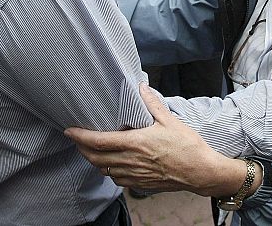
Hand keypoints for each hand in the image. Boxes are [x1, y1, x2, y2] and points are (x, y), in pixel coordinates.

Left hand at [65, 84, 240, 196]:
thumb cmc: (187, 147)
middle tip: (76, 140)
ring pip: (104, 170)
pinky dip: (109, 171)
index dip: (80, 137)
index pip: (99, 141)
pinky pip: (117, 179)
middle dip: (81, 149)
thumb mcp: (170, 121)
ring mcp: (135, 175)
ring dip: (94, 160)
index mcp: (135, 144)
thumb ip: (152, 104)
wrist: (201, 172)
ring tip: (91, 149)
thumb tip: (142, 87)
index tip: (70, 130)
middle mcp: (131, 161)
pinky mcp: (141, 184)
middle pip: (96, 158)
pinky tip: (112, 163)